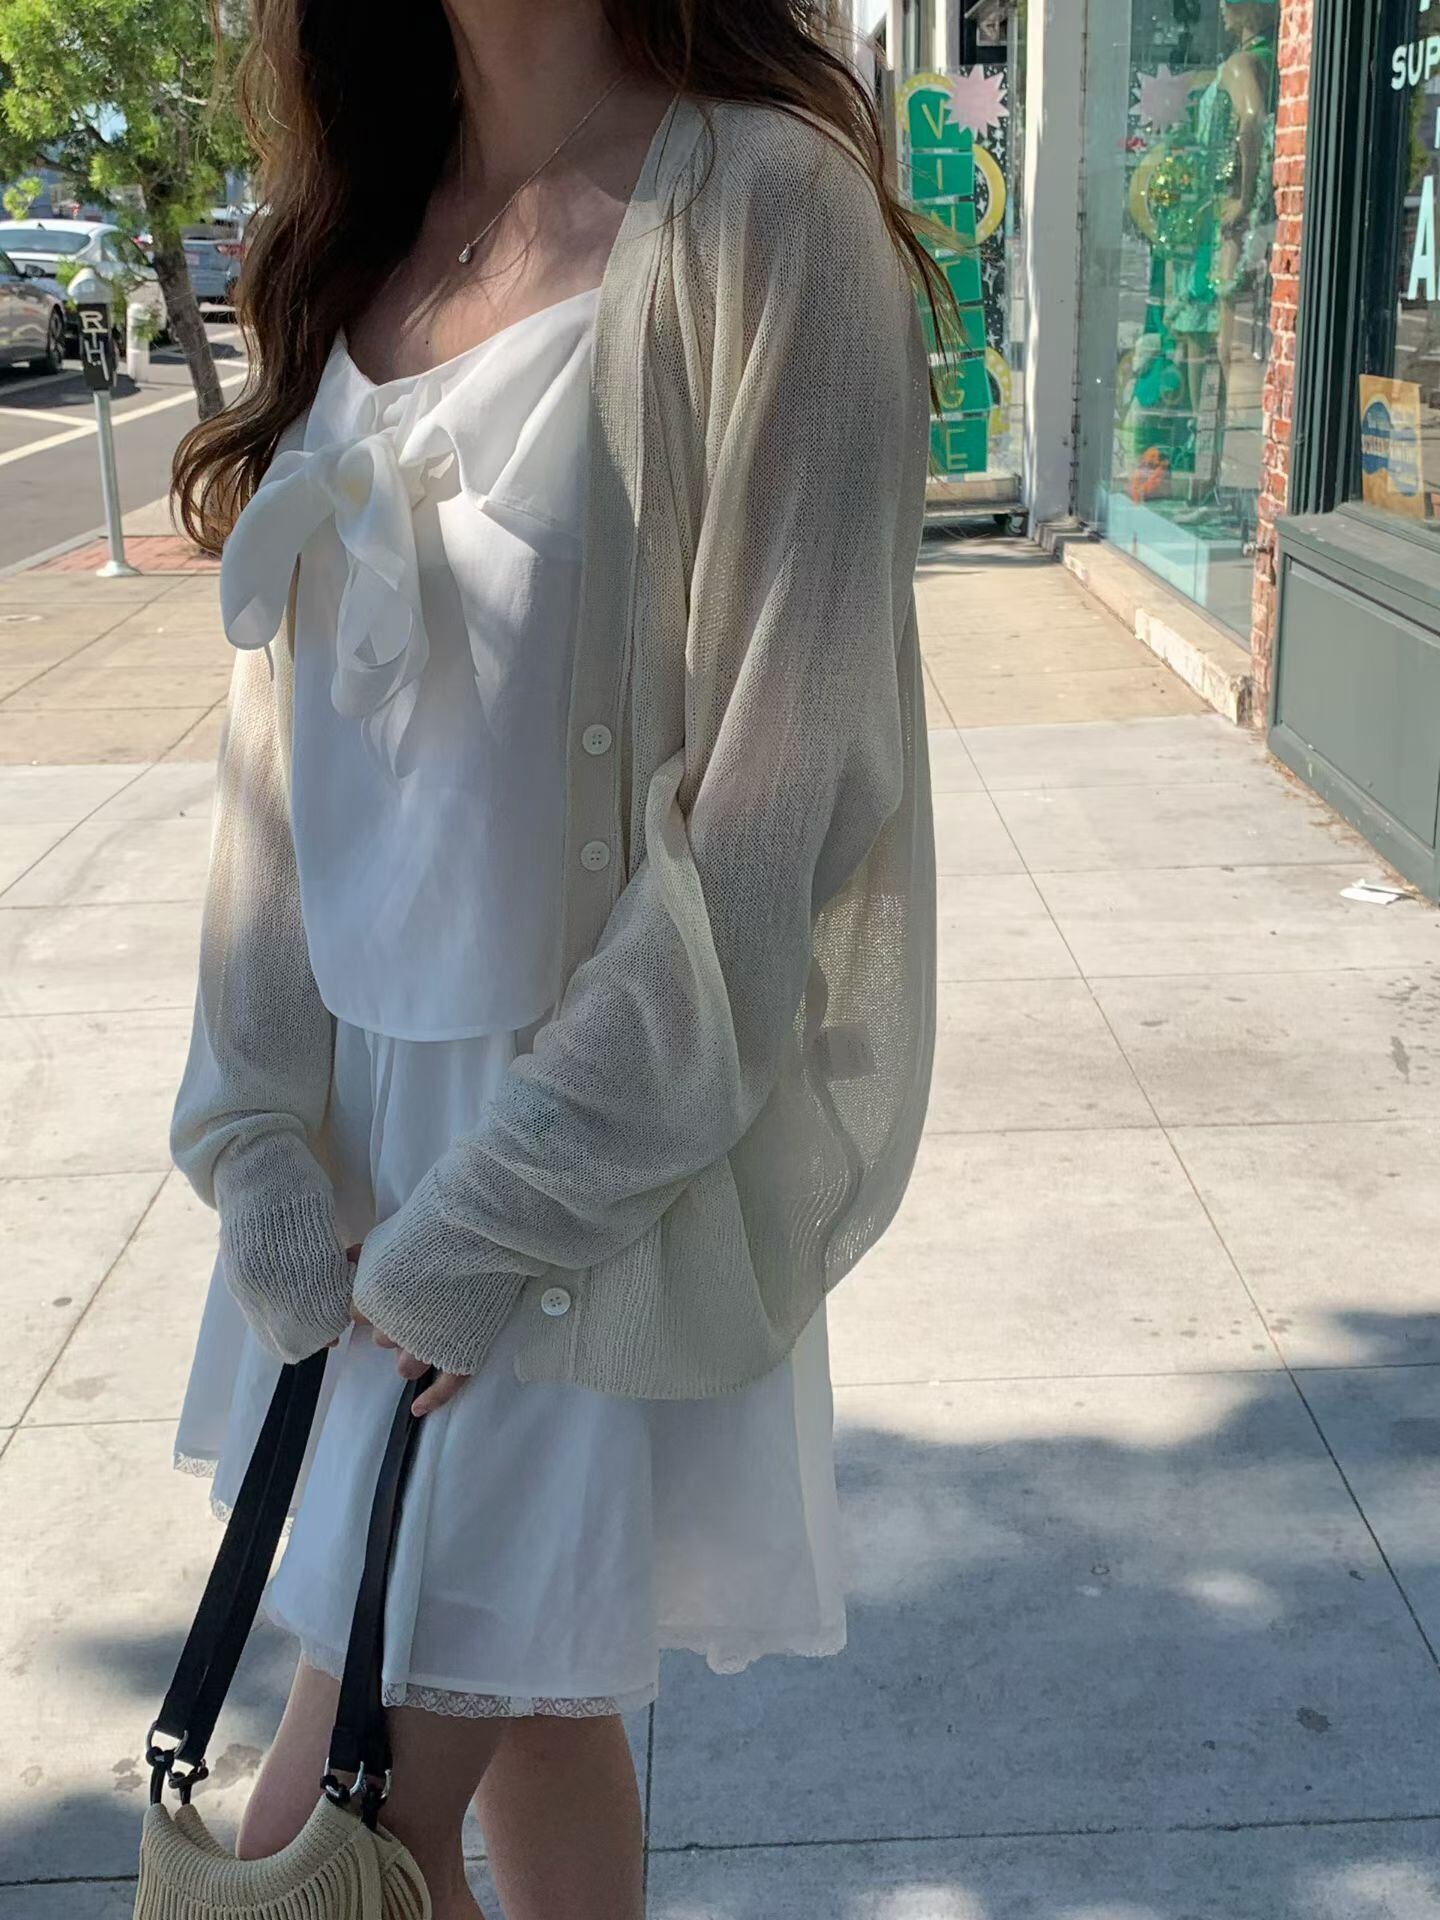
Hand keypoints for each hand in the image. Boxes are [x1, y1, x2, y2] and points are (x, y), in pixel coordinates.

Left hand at [344, 1243, 469, 1415]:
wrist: (479, 1226)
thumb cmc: (432, 1226)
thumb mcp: (388, 1236)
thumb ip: (366, 1257)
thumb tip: (348, 1260)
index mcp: (372, 1300)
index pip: (357, 1313)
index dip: (371, 1301)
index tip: (385, 1287)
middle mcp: (395, 1328)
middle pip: (382, 1338)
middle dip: (394, 1322)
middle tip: (414, 1297)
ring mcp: (429, 1345)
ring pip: (406, 1365)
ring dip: (410, 1351)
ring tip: (426, 1330)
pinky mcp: (462, 1352)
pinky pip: (446, 1386)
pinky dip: (433, 1398)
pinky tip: (419, 1409)